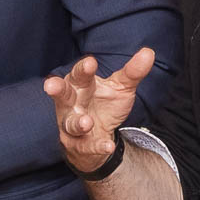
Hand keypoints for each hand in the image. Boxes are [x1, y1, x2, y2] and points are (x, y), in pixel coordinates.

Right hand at [45, 48, 155, 173]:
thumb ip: (132, 72)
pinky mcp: (78, 145)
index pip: (79, 74)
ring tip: (87, 122)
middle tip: (51, 84)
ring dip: (77, 123)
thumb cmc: (105, 104)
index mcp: (80, 85)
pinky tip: (108, 146)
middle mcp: (71, 103)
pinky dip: (96, 146)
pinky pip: (85, 146)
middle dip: (57, 89)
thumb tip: (148, 52)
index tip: (90, 62)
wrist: (99, 137)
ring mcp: (72, 125)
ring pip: (70, 123)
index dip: (83, 69)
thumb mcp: (121, 88)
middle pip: (62, 94)